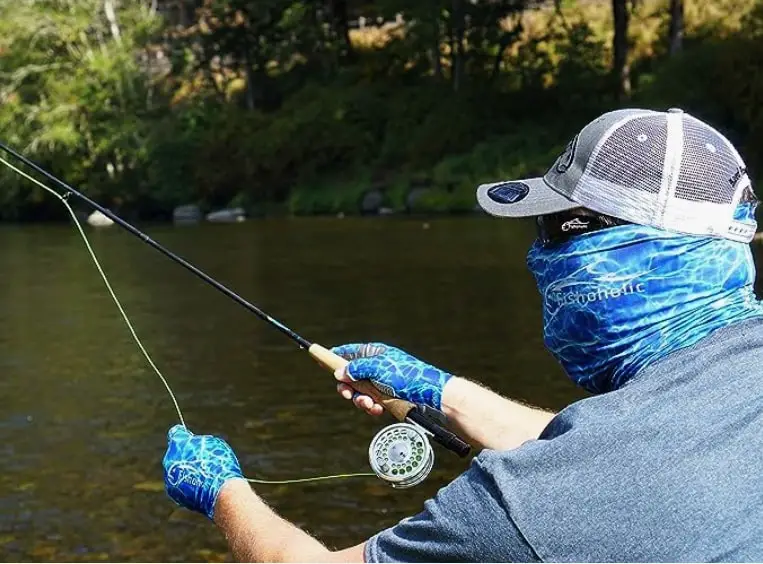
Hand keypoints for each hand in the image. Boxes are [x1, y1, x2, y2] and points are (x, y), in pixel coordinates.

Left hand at [162, 425, 243, 519]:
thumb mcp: (212, 444)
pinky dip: (187, 483)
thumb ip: (197, 441)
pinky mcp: (173, 492)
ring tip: (203, 475)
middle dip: (185, 455)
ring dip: (185, 470)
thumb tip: (191, 441)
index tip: (188, 436)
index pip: (175, 433)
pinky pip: (179, 483)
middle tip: (201, 459)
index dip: (183, 435)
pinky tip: (201, 486)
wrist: (219, 492)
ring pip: (176, 469)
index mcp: (177, 443)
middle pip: (175, 454)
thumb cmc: (219, 464)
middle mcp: (169, 459)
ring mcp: (169, 477)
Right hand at [331, 343, 452, 410]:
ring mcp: (380, 382)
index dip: (334, 356)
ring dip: (361, 400)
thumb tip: (339, 372)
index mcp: (373, 353)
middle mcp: (375, 366)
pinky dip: (371, 407)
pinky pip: (371, 402)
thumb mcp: (377, 368)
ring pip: (359, 392)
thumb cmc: (405, 376)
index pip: (348, 351)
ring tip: (369, 404)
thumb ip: (356, 369)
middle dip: (348, 387)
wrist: (428, 394)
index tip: (319, 359)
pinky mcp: (386, 396)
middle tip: (348, 394)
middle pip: (350, 376)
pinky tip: (377, 409)